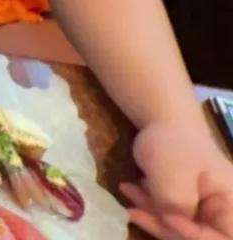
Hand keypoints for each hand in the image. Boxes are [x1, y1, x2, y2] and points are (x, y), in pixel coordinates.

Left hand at [123, 120, 232, 238]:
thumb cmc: (173, 144)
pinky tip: (130, 189)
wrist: (163, 122)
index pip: (225, 238)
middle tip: (135, 211)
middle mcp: (222, 210)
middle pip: (199, 236)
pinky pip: (169, 217)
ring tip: (127, 190)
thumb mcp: (173, 175)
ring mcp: (203, 209)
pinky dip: (148, 207)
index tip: (167, 218)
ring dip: (151, 214)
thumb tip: (170, 226)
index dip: (194, 236)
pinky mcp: (185, 206)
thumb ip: (177, 205)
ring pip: (178, 228)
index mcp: (231, 203)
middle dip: (164, 226)